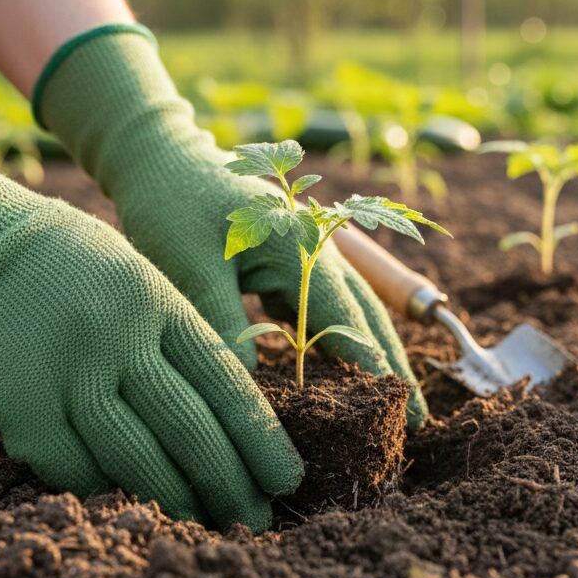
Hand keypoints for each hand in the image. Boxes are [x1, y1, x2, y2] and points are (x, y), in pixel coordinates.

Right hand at [0, 61, 301, 529]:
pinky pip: (70, 466)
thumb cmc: (59, 256)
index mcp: (156, 299)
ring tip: (203, 526)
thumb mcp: (133, 271)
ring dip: (174, 500)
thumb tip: (217, 409)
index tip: (286, 479)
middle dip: (229, 484)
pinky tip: (128, 506)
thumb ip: (171, 334)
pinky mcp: (17, 401)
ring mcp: (66, 371)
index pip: (226, 382)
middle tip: (256, 522)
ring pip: (135, 457)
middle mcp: (118, 336)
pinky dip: (103, 490)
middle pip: (189, 428)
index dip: (260, 439)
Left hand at [38, 28, 428, 428]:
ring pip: (352, 310)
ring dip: (372, 353)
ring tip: (393, 403)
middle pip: (367, 315)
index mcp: (301, 249)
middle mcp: (316, 250)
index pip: (348, 320)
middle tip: (419, 421)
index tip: (401, 413)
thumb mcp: (190, 268)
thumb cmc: (171, 206)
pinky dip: (339, 338)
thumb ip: (224, 327)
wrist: (158, 156)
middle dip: (392, 366)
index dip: (376, 369)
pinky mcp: (289, 260)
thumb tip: (249, 393)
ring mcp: (307, 253)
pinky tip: (341, 374)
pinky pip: (324, 306)